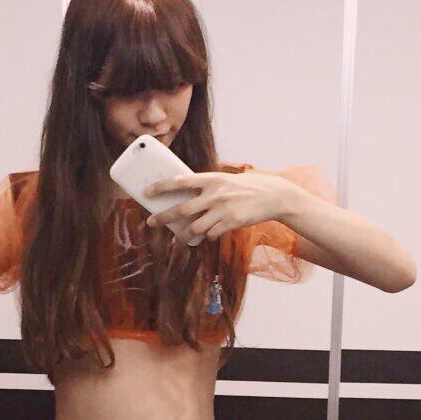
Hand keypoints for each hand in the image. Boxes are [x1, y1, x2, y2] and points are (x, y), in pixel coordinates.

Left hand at [144, 169, 290, 244]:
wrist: (273, 196)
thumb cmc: (247, 187)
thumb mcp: (226, 180)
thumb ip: (207, 186)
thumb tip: (185, 196)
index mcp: (212, 179)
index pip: (181, 181)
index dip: (162, 186)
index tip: (147, 192)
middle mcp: (215, 194)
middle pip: (182, 209)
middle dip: (163, 217)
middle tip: (151, 222)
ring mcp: (223, 210)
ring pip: (194, 227)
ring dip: (183, 236)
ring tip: (177, 240)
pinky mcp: (231, 223)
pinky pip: (210, 234)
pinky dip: (206, 236)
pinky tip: (206, 235)